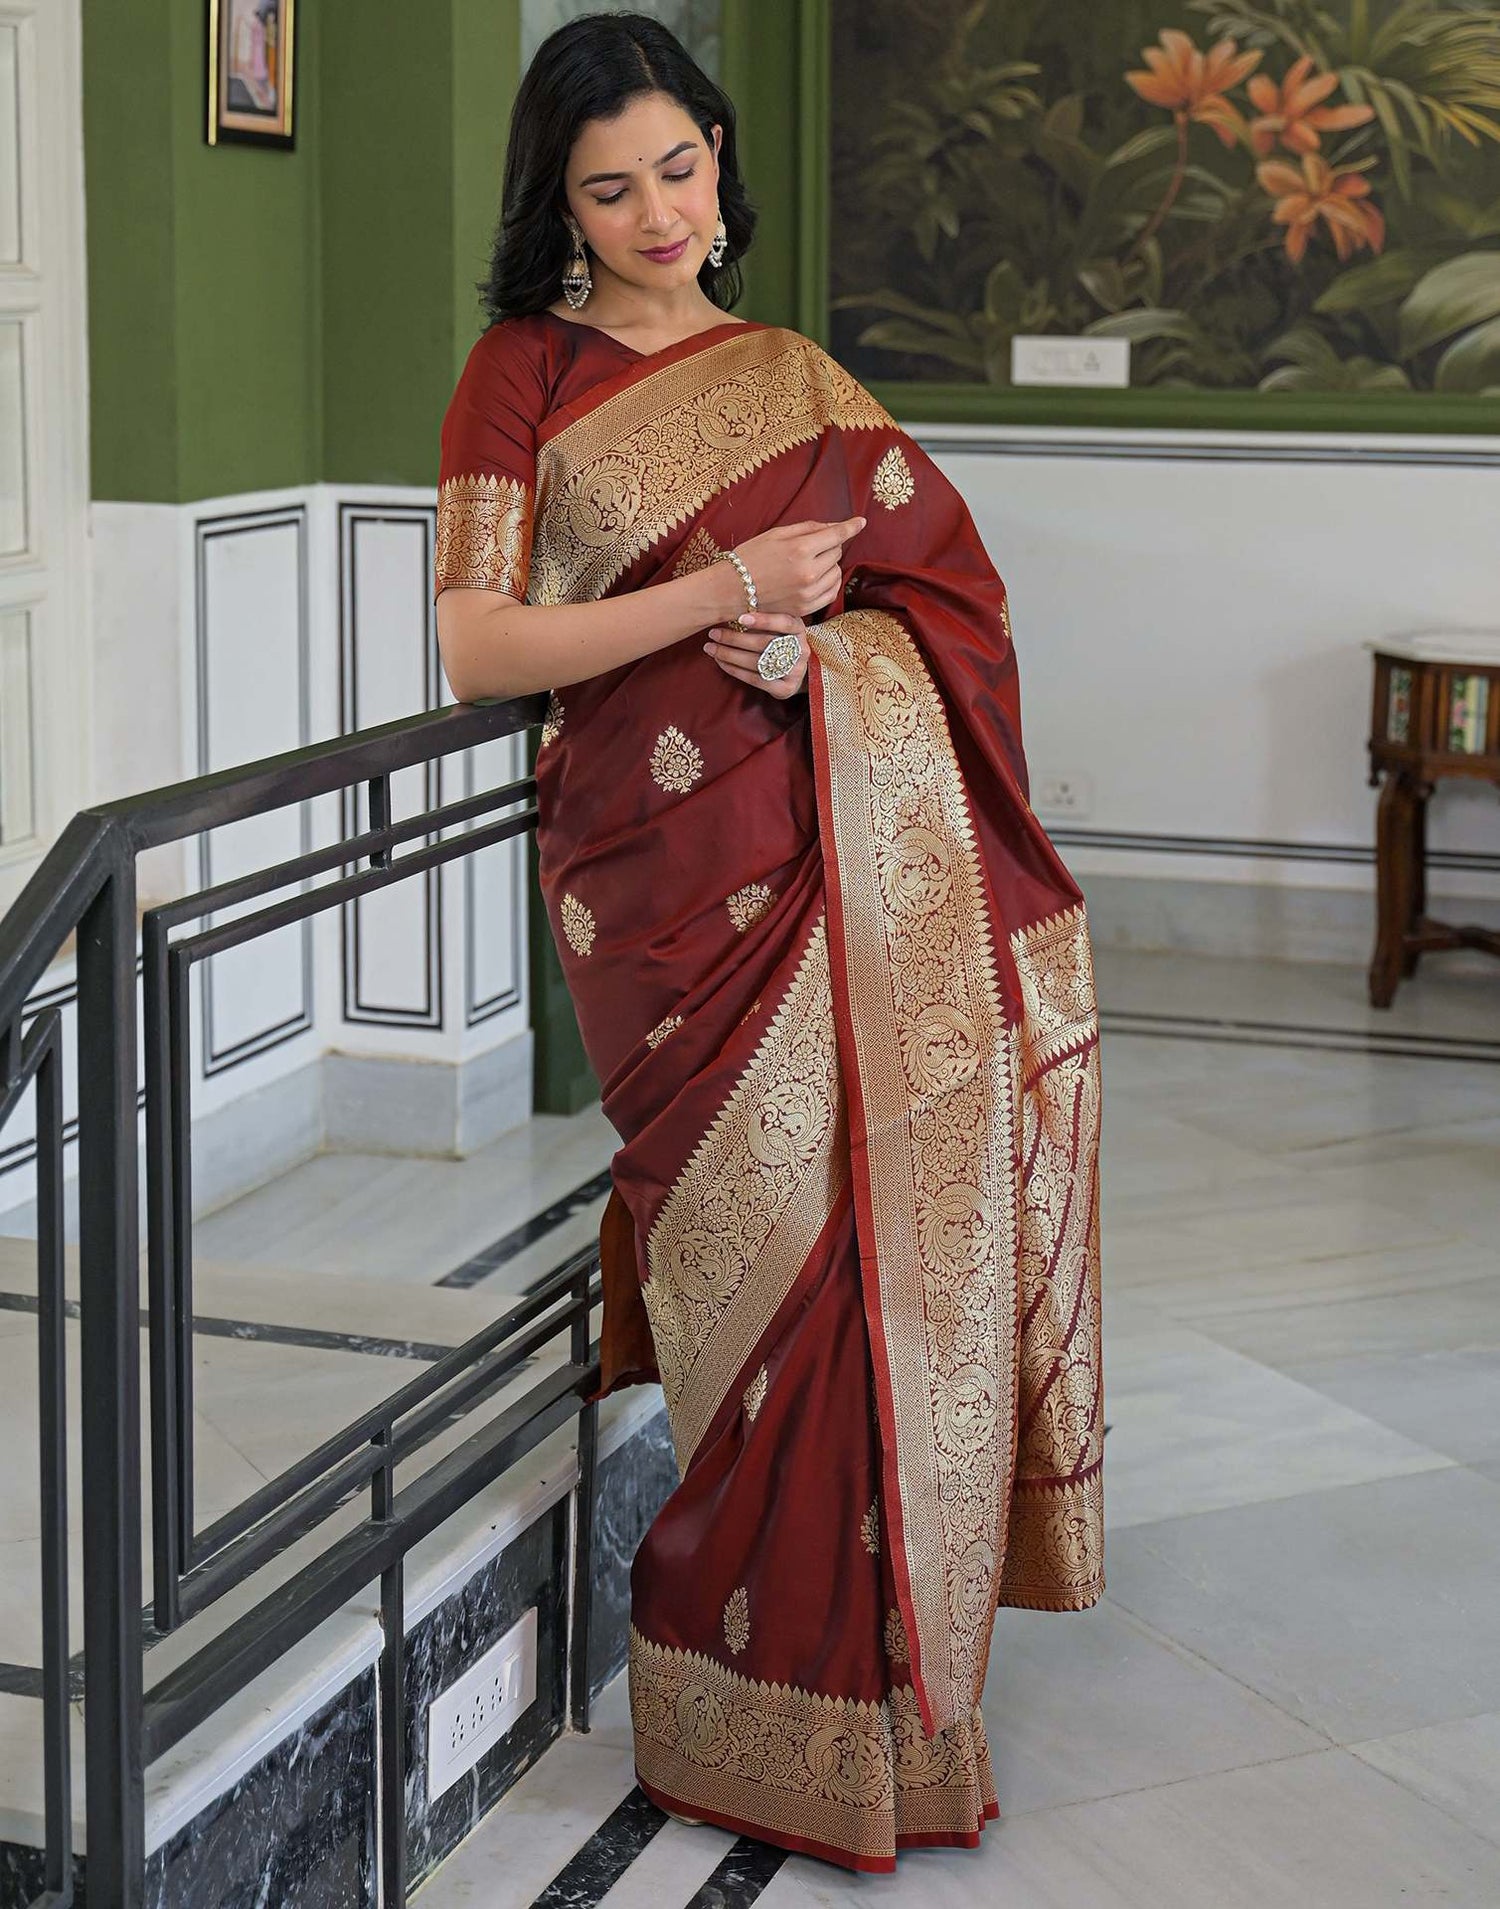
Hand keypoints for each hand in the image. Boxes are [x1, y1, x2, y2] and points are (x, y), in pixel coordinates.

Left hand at [704, 611, 809, 699]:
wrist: (797, 670)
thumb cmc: (779, 640)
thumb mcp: (778, 626)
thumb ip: (763, 618)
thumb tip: (731, 610)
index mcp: (799, 630)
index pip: (785, 622)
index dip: (764, 620)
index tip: (740, 618)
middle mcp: (801, 651)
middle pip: (765, 643)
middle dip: (735, 638)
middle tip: (713, 633)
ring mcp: (795, 672)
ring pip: (757, 662)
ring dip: (729, 654)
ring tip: (710, 648)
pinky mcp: (785, 689)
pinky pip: (756, 679)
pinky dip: (735, 670)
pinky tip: (720, 662)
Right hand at [727, 517, 864, 618]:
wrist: (730, 590)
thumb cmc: (750, 557)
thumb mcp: (776, 534)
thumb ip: (807, 528)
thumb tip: (834, 526)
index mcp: (800, 550)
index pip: (836, 535)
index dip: (851, 527)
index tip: (860, 522)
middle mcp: (808, 573)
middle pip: (836, 553)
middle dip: (829, 546)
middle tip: (810, 547)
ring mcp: (808, 593)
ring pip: (836, 573)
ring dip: (830, 565)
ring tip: (811, 563)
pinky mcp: (806, 608)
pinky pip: (831, 592)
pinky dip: (830, 583)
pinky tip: (818, 578)